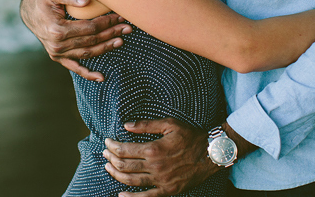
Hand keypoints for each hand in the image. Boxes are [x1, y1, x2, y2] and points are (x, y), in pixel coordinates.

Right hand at [20, 0, 131, 81]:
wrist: (29, 12)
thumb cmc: (44, 0)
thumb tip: (87, 1)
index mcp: (58, 29)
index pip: (90, 28)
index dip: (107, 23)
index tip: (120, 17)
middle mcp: (58, 45)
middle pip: (91, 41)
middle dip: (111, 34)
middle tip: (128, 28)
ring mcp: (57, 53)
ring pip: (87, 53)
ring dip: (106, 48)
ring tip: (121, 41)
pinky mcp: (57, 58)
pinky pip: (75, 67)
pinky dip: (88, 73)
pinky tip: (101, 77)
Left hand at [102, 118, 217, 196]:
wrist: (210, 154)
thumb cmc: (190, 136)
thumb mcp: (169, 124)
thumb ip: (146, 125)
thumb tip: (126, 125)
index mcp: (153, 149)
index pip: (124, 150)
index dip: (112, 146)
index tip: (107, 142)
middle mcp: (155, 166)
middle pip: (124, 166)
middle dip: (111, 159)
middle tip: (105, 153)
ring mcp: (161, 181)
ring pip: (131, 181)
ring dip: (116, 175)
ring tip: (108, 168)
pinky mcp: (168, 190)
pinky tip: (121, 194)